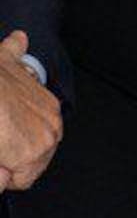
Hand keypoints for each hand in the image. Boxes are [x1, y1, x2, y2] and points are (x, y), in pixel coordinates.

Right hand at [0, 34, 62, 191]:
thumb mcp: (5, 55)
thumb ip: (14, 49)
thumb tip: (21, 37)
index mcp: (47, 106)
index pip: (37, 138)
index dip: (12, 143)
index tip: (1, 135)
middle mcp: (52, 124)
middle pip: (34, 156)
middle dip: (10, 154)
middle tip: (0, 139)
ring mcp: (44, 140)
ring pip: (25, 168)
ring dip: (6, 161)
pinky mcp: (30, 155)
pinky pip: (18, 180)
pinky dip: (4, 176)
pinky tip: (0, 160)